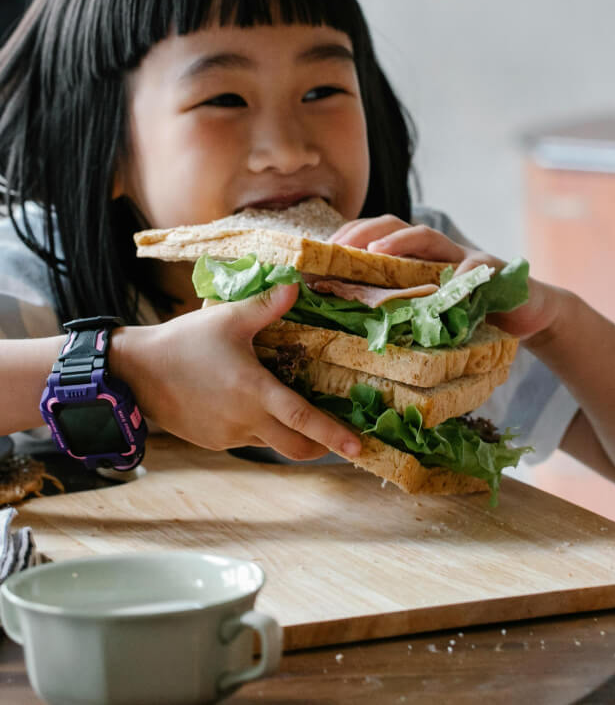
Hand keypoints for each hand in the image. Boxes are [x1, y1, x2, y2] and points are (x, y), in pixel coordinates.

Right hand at [112, 284, 361, 459]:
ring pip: (271, 444)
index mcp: (254, 391)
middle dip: (320, 447)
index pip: (303, 419)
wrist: (137, 371)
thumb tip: (298, 286)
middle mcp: (246, 420)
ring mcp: (229, 435)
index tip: (358, 446)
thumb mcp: (228, 319)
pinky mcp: (214, 441)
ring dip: (287, 434)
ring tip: (293, 413)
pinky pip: (247, 439)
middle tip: (339, 440)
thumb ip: (266, 305)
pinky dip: (260, 430)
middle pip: (295, 447)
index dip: (333, 434)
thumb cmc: (185, 342)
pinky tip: (252, 407)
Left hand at [331, 214, 560, 341]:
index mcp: (415, 258)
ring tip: (377, 252)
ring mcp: (463, 256)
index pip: (375, 237)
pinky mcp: (492, 270)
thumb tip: (347, 328)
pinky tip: (450, 287)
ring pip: (428, 237)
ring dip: (400, 241)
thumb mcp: (428, 312)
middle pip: (395, 226)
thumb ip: (400, 311)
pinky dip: (462, 278)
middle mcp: (436, 251)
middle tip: (339, 247)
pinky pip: (475, 271)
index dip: (348, 239)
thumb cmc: (470, 315)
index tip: (320, 252)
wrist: (527, 311)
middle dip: (364, 231)